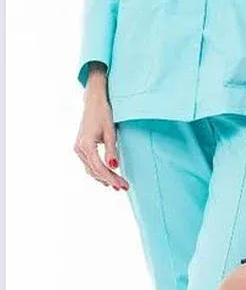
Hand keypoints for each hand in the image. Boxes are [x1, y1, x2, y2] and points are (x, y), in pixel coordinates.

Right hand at [74, 70, 127, 190]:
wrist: (94, 102)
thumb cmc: (104, 114)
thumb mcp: (110, 132)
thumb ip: (112, 150)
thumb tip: (115, 166)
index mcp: (86, 145)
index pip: (99, 167)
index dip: (111, 178)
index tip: (123, 185)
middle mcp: (79, 149)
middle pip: (94, 170)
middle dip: (110, 180)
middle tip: (124, 187)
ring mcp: (78, 149)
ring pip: (90, 169)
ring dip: (103, 178)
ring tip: (117, 185)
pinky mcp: (80, 148)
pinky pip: (89, 164)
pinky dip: (98, 172)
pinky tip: (107, 177)